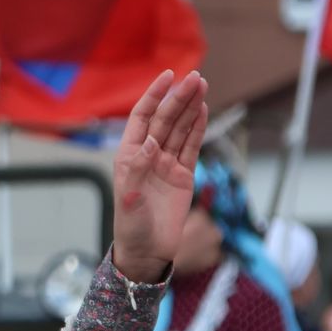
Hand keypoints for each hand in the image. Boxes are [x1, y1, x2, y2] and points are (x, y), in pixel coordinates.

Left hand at [110, 69, 209, 281]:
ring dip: (190, 107)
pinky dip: (197, 128)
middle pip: (165, 119)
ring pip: (180, 129)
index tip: (168, 76)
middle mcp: (148, 156)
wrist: (147, 254)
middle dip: (178, 98)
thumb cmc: (131, 229)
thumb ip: (138, 168)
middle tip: (195, 78)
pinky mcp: (183, 176)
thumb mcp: (129, 199)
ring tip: (202, 85)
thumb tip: (151, 141)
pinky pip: (191, 147)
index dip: (154, 96)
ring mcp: (166, 164)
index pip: (142, 117)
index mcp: (130, 156)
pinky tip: (203, 110)